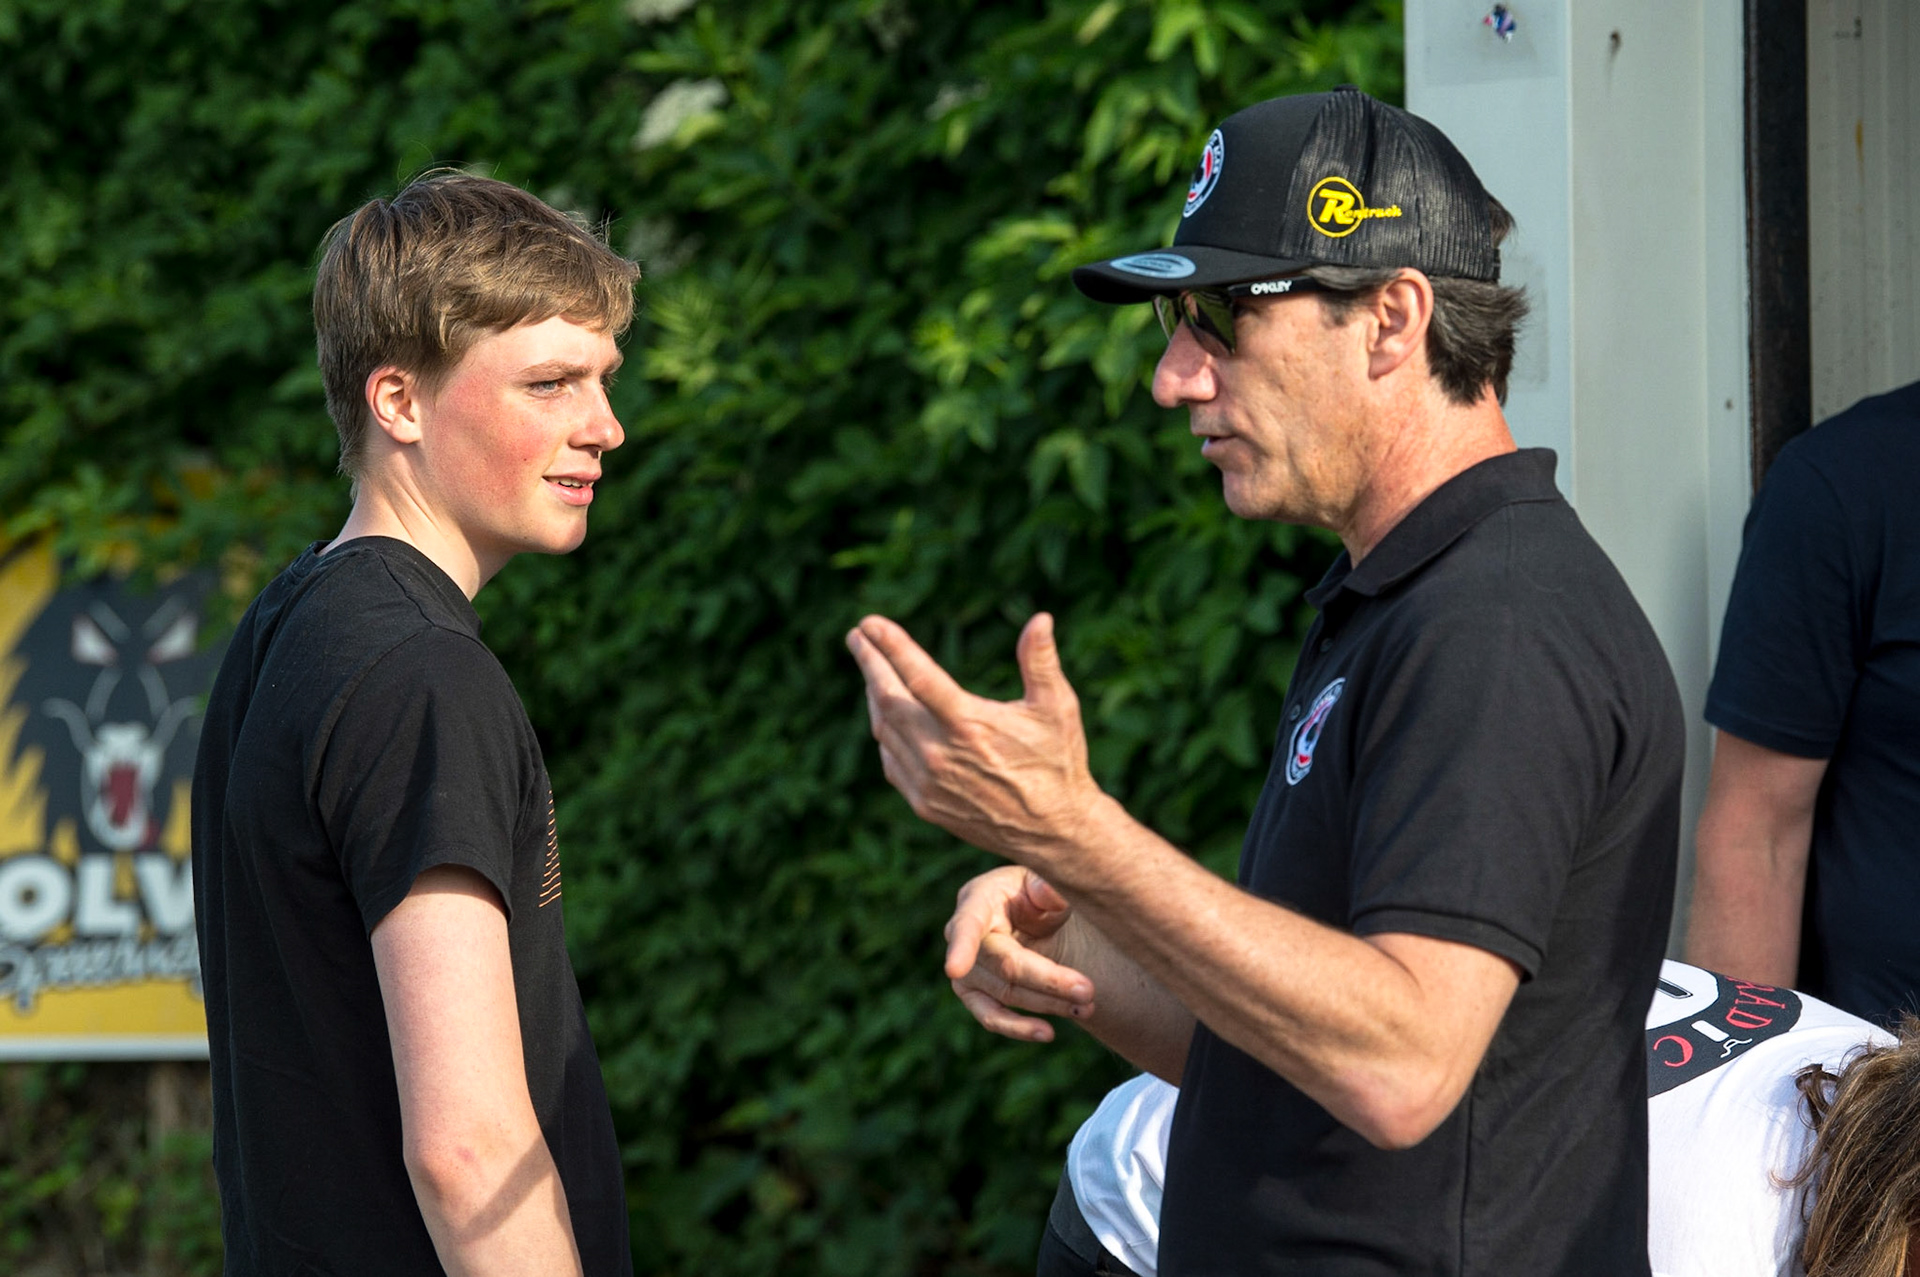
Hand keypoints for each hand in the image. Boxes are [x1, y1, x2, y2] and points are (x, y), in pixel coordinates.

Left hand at [845, 612, 1102, 862]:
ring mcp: (928, 782)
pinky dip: (885, 733)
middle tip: (857, 635)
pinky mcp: (925, 804)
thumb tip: (1041, 618)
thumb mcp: (1057, 708)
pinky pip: (891, 761)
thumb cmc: (1059, 762)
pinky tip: (887, 718)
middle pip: (888, 699)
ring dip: (875, 695)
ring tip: (873, 670)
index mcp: (969, 725)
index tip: (870, 623)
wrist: (1054, 831)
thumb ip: (1041, 662)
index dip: (890, 647)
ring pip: (884, 730)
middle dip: (869, 662)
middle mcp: (941, 754)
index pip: (917, 676)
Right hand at [942, 865, 1093, 1042]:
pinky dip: (1020, 1028)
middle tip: (1089, 990)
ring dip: (1049, 1004)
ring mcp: (967, 969)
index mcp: (978, 898)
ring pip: (1008, 994)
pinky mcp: (975, 995)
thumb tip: (1047, 892)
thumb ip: (1049, 885)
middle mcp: (961, 935)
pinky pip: (993, 1018)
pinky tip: (1047, 1033)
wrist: (1034, 917)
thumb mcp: (1046, 879)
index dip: (962, 946)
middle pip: (1005, 966)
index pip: (968, 924)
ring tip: (1088, 1005)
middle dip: (1049, 980)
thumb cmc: (1037, 892)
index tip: (954, 969)